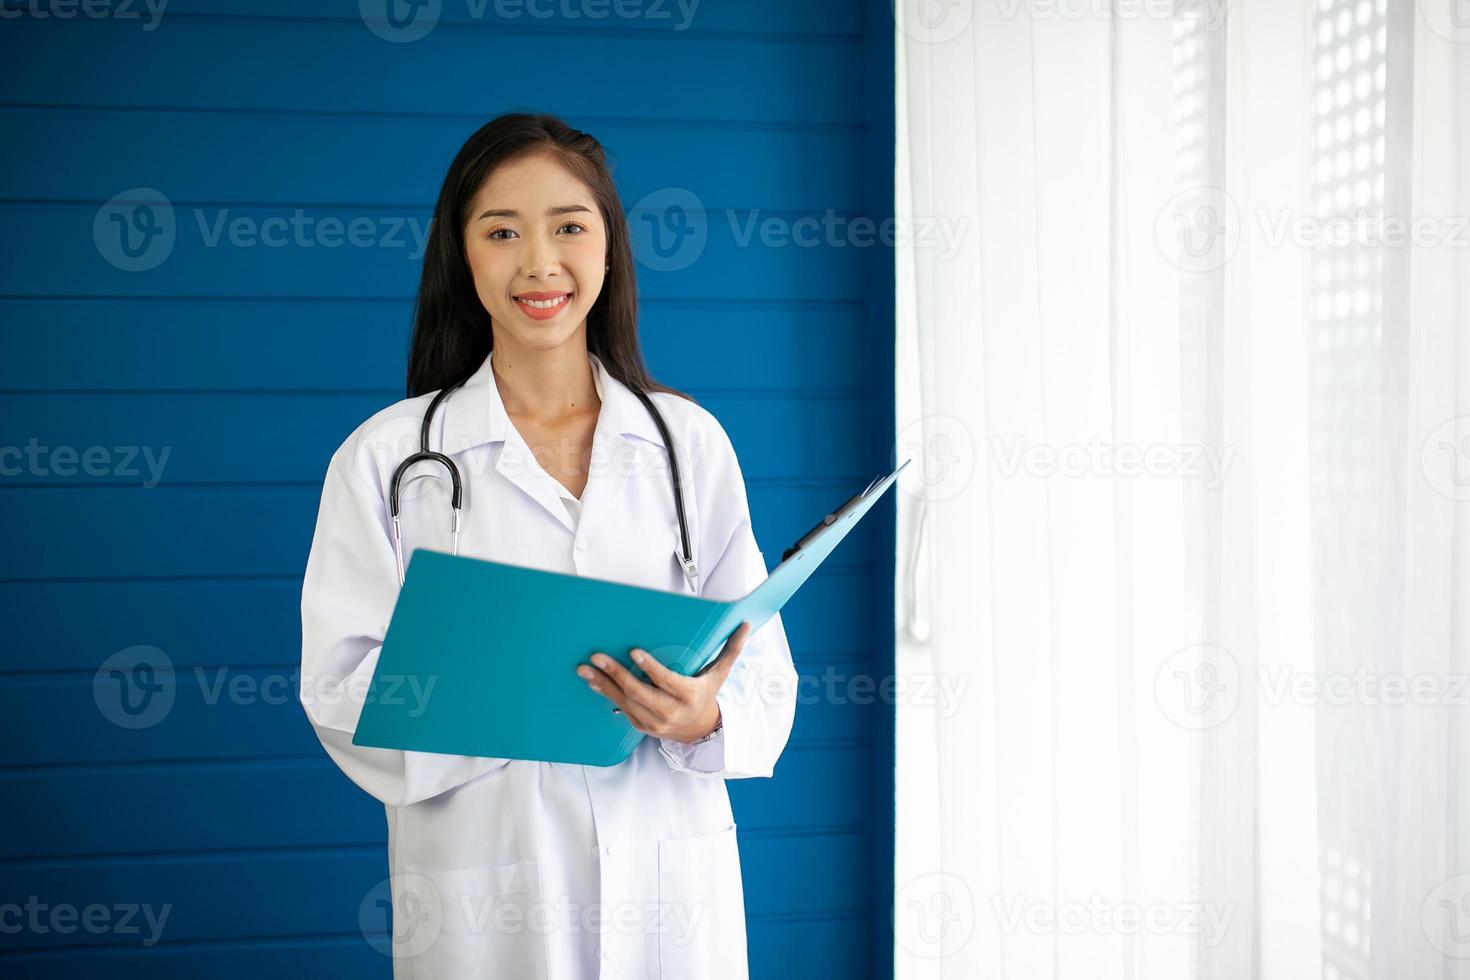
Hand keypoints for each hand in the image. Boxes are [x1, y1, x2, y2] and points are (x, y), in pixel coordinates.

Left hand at [577, 622, 752, 742]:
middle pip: (638, 692)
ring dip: (603, 684)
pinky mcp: (641, 726)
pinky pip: (620, 708)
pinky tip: (593, 681)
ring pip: (624, 701)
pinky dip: (606, 693)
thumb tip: (747, 625)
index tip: (634, 652)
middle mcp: (669, 712)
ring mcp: (653, 722)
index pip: (666, 682)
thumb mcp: (719, 674)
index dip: (650, 668)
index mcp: (687, 696)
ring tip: (585, 669)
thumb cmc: (706, 695)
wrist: (699, 730)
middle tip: (597, 656)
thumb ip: (731, 650)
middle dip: (615, 673)